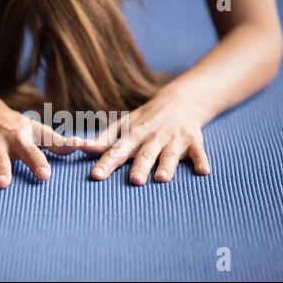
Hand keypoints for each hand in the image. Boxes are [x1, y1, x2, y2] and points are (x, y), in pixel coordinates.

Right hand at [0, 95, 80, 188]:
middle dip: (1, 169)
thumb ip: (56, 142)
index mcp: (19, 139)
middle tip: (3, 184)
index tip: (45, 176)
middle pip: (0, 158)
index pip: (32, 152)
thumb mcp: (36, 130)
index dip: (38, 164)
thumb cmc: (15, 126)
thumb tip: (82, 146)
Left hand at [81, 87, 210, 184]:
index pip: (116, 151)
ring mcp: (173, 139)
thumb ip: (103, 139)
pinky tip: (204, 171)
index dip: (105, 164)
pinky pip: (198, 152)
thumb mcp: (123, 126)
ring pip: (169, 154)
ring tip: (162, 178)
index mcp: (132, 135)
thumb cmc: (145, 119)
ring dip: (166, 166)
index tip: (96, 176)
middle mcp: (152, 137)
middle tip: (134, 181)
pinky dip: (201, 161)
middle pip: (144, 155)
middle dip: (139, 168)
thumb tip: (79, 147)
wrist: (180, 100)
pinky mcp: (193, 140)